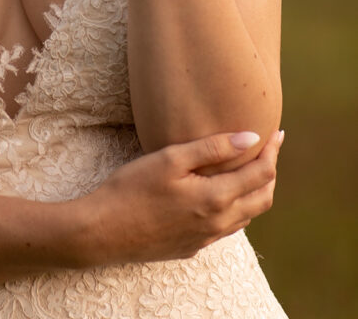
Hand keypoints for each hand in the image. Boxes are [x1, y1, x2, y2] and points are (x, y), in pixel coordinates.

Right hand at [80, 129, 282, 265]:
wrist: (103, 231)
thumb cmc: (132, 188)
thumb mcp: (170, 159)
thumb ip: (213, 148)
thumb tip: (252, 138)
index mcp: (216, 198)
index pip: (261, 174)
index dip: (272, 151)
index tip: (276, 132)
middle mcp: (218, 223)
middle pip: (262, 198)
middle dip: (270, 172)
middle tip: (269, 149)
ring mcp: (206, 239)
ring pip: (247, 216)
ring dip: (255, 191)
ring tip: (250, 168)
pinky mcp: (192, 247)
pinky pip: (227, 228)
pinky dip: (237, 207)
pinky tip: (221, 194)